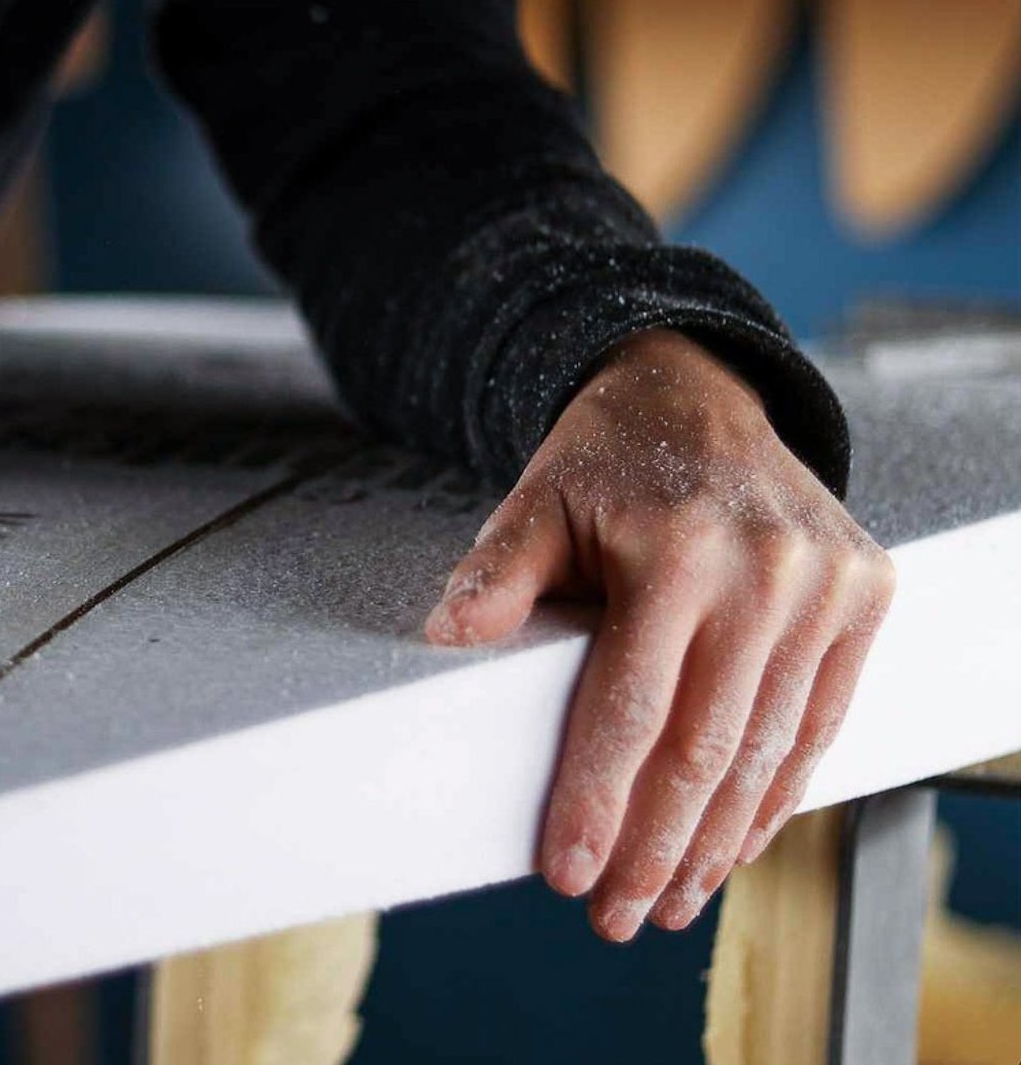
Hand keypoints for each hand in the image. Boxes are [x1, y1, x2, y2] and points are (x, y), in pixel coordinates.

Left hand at [423, 329, 893, 939]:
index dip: (596, 800)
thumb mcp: (536, 497)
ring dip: (717, 841)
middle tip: (614, 916)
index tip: (565, 872)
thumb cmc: (605, 458)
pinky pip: (816, 722)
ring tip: (669, 902)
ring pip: (767, 748)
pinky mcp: (864, 597)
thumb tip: (446, 637)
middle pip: (704, 746)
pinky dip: (774, 793)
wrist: (700, 392)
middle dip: (656, 848)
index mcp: (678, 550)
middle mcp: (766, 571)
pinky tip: (734, 845)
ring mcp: (826, 587)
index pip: (630, 708)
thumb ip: (497, 569)